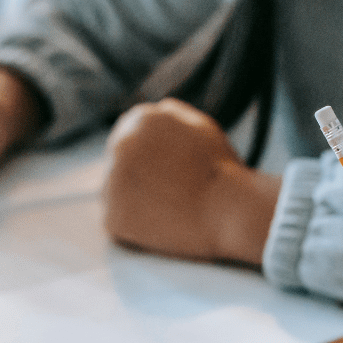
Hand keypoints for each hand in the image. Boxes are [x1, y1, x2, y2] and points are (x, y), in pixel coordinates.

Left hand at [102, 98, 280, 263]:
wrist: (231, 210)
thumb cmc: (221, 171)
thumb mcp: (200, 125)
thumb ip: (171, 117)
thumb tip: (154, 113)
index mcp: (140, 119)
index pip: (127, 139)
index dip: (146, 161)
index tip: (163, 175)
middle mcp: (120, 144)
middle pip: (118, 165)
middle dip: (137, 180)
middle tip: (168, 195)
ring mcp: (112, 181)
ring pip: (115, 195)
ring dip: (134, 203)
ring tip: (169, 210)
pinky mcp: (113, 216)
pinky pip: (118, 224)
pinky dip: (134, 229)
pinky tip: (161, 226)